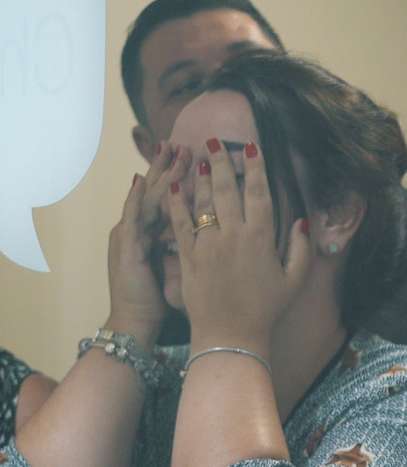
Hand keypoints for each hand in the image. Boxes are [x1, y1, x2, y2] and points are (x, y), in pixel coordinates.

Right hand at [107, 143, 188, 345]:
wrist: (136, 322)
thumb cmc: (160, 297)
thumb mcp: (182, 266)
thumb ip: (194, 244)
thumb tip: (219, 229)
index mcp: (159, 231)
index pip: (177, 198)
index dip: (189, 178)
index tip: (207, 157)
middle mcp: (144, 228)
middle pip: (162, 192)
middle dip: (174, 167)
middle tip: (187, 144)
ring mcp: (133, 236)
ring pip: (148, 198)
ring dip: (159, 175)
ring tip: (170, 153)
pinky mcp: (127, 249)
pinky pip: (132, 220)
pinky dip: (135, 200)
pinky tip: (140, 182)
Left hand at [167, 138, 310, 353]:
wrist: (230, 336)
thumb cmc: (265, 310)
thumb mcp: (293, 281)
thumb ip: (300, 249)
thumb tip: (301, 221)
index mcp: (261, 240)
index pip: (259, 194)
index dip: (256, 169)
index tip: (252, 148)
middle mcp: (233, 237)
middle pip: (228, 190)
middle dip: (223, 162)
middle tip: (218, 141)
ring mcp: (208, 246)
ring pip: (203, 202)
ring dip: (202, 176)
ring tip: (200, 157)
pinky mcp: (188, 257)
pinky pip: (180, 223)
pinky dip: (176, 202)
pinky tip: (175, 186)